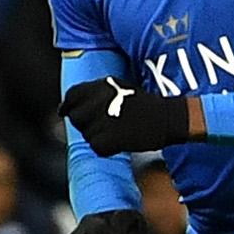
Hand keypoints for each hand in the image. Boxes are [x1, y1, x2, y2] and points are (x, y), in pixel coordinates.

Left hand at [61, 76, 192, 154]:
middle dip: (85, 124)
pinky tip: (120, 142)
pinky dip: (106, 148)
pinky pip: (97, 147)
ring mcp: (103, 120)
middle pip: (75, 118)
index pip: (72, 96)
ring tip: (117, 132)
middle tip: (103, 126)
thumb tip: (66, 106)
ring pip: (86, 135)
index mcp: (101, 86)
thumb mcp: (118, 87)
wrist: (168, 118)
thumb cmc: (145, 105)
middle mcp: (99, 100)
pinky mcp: (109, 138)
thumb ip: (93, 94)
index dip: (68, 106)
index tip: (67, 112)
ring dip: (97, 137)